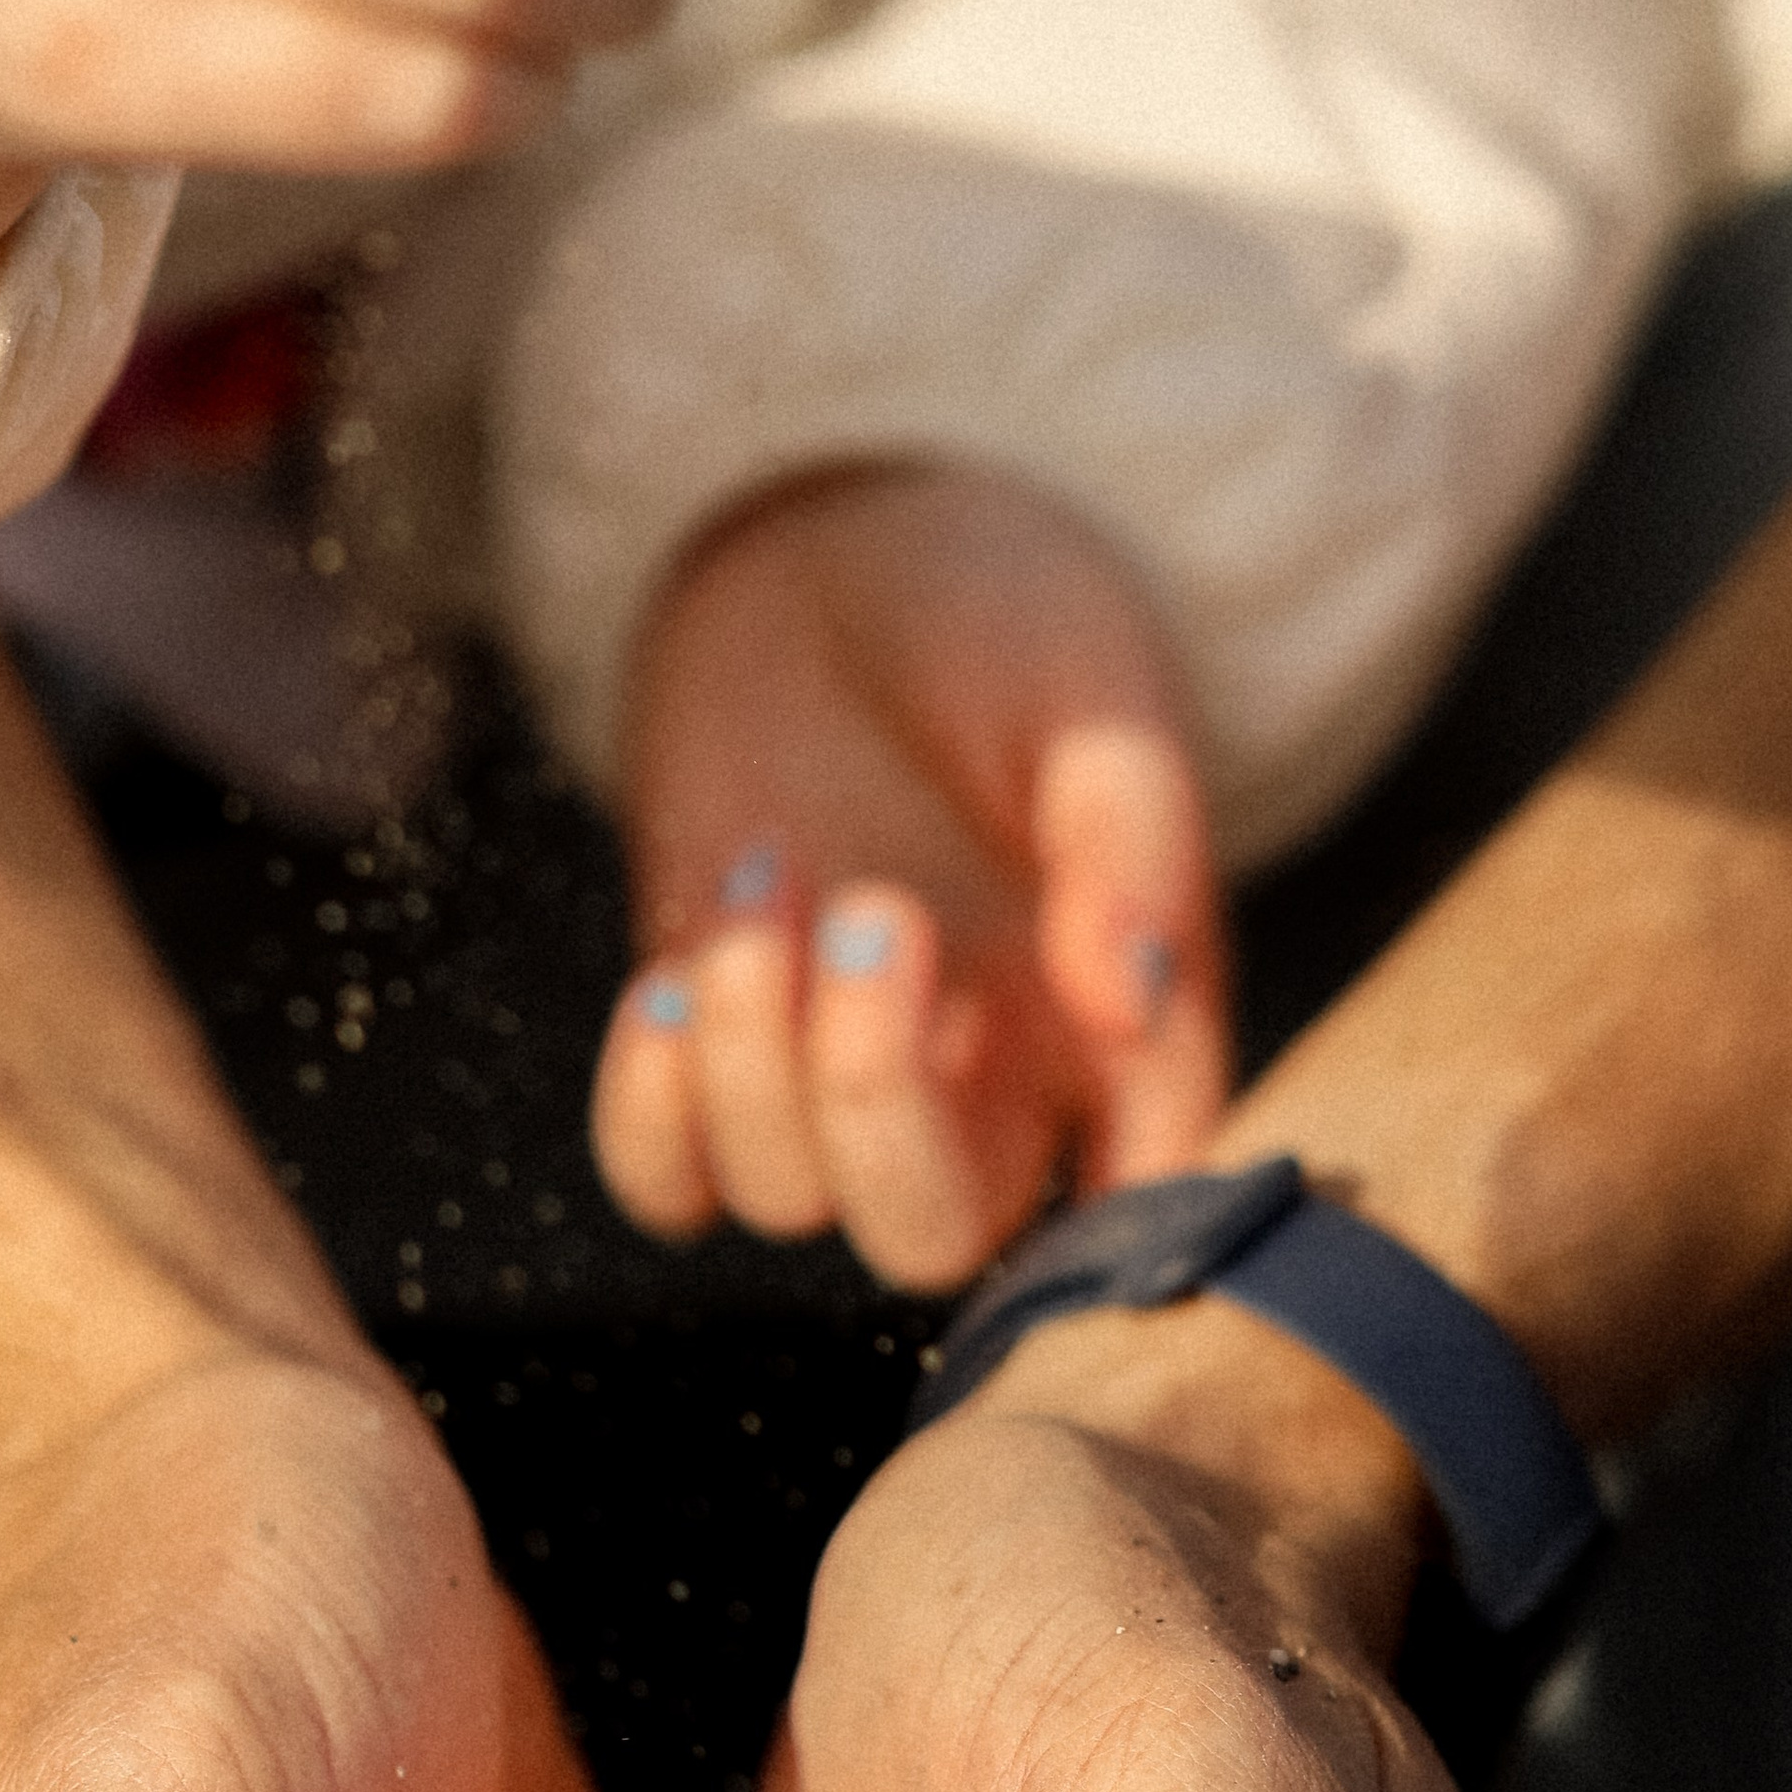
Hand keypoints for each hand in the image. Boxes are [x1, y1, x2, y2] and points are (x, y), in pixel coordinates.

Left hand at [592, 464, 1232, 1289]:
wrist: (835, 555)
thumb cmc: (996, 616)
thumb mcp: (1088, 694)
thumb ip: (1126, 840)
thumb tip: (1132, 1001)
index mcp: (1117, 1030)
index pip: (1143, 1188)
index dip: (1110, 1202)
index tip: (1065, 1066)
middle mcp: (985, 1086)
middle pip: (927, 1236)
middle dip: (873, 1107)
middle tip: (873, 909)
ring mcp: (840, 1079)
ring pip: (785, 1198)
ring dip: (752, 1052)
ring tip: (770, 867)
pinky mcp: (719, 1054)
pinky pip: (667, 1184)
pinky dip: (649, 1114)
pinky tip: (668, 987)